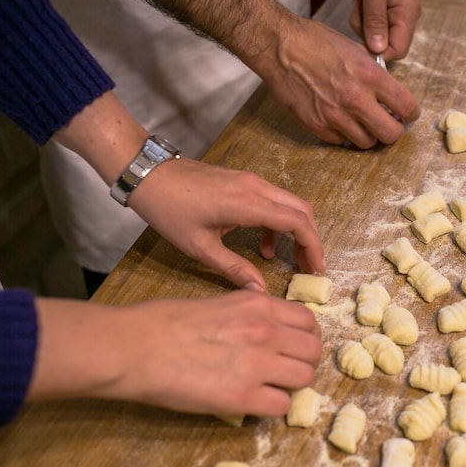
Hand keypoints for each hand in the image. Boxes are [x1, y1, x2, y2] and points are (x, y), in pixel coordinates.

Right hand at [31, 291, 322, 417]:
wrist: (134, 346)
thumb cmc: (163, 321)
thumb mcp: (217, 302)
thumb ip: (248, 313)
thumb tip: (263, 325)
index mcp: (258, 304)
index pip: (308, 320)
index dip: (304, 336)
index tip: (293, 346)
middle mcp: (265, 331)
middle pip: (313, 350)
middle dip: (303, 361)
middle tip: (285, 371)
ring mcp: (257, 364)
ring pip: (304, 378)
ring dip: (292, 386)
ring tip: (272, 388)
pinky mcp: (242, 397)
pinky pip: (281, 406)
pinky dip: (273, 407)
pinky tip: (255, 404)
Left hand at [129, 158, 325, 290]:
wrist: (149, 175)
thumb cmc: (169, 211)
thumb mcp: (199, 247)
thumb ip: (233, 269)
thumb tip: (259, 291)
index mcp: (247, 204)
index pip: (297, 222)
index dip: (313, 245)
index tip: (316, 268)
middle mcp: (256, 187)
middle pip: (302, 210)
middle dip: (311, 239)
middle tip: (309, 267)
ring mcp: (251, 180)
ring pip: (291, 204)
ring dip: (298, 231)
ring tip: (293, 260)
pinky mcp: (245, 180)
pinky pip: (275, 200)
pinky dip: (280, 223)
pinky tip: (265, 247)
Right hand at [260, 16, 420, 147]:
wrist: (279, 47)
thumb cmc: (316, 42)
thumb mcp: (355, 50)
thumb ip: (374, 73)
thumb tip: (388, 91)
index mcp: (370, 76)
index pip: (406, 106)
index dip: (411, 113)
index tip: (408, 114)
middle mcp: (355, 99)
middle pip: (391, 134)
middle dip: (394, 131)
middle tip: (389, 124)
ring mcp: (335, 115)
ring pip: (366, 142)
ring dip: (368, 134)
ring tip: (361, 121)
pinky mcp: (316, 125)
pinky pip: (340, 141)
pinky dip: (343, 134)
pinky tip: (338, 119)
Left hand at [350, 0, 421, 59]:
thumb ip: (375, 21)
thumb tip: (377, 50)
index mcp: (408, 13)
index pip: (398, 50)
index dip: (378, 51)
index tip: (361, 35)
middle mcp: (405, 15)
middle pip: (384, 42)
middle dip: (366, 29)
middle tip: (361, 5)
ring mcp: (395, 10)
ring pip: (374, 31)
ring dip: (361, 17)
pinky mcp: (385, 5)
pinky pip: (370, 18)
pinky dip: (361, 9)